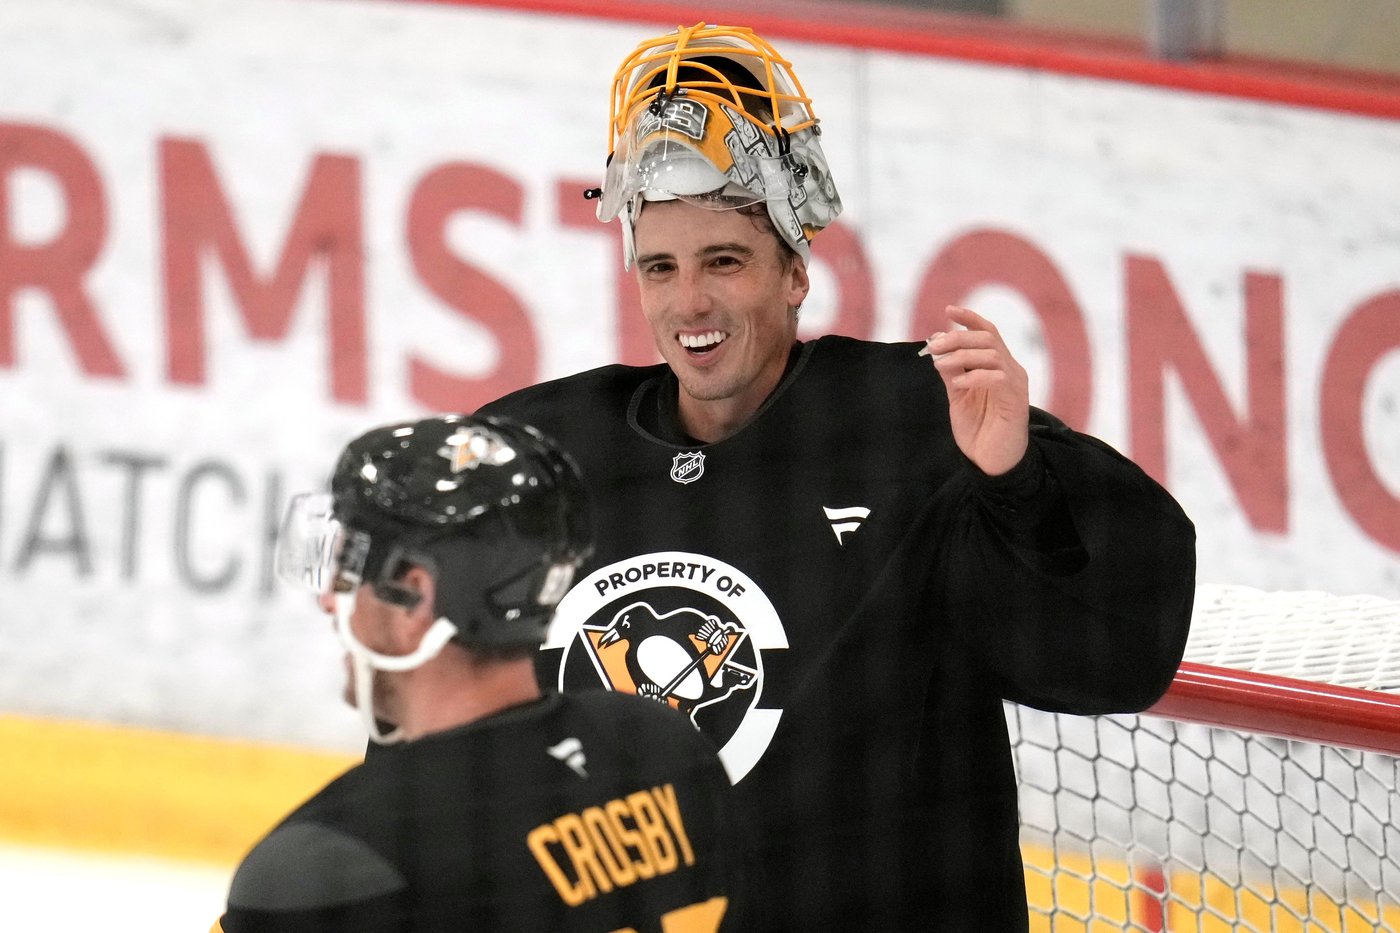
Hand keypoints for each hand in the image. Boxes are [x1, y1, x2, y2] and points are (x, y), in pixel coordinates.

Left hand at [920, 305, 1029, 475]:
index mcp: (997, 366)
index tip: (948, 310)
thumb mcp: (958, 396)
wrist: (992, 462)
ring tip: (939, 365)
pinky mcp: (1016, 401)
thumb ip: (951, 372)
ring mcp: (1015, 384)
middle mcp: (1010, 370)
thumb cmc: (978, 430)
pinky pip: (997, 377)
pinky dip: (974, 375)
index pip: (988, 332)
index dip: (969, 318)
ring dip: (962, 355)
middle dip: (957, 337)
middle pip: (988, 337)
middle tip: (932, 346)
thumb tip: (936, 345)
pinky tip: (958, 383)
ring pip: (993, 353)